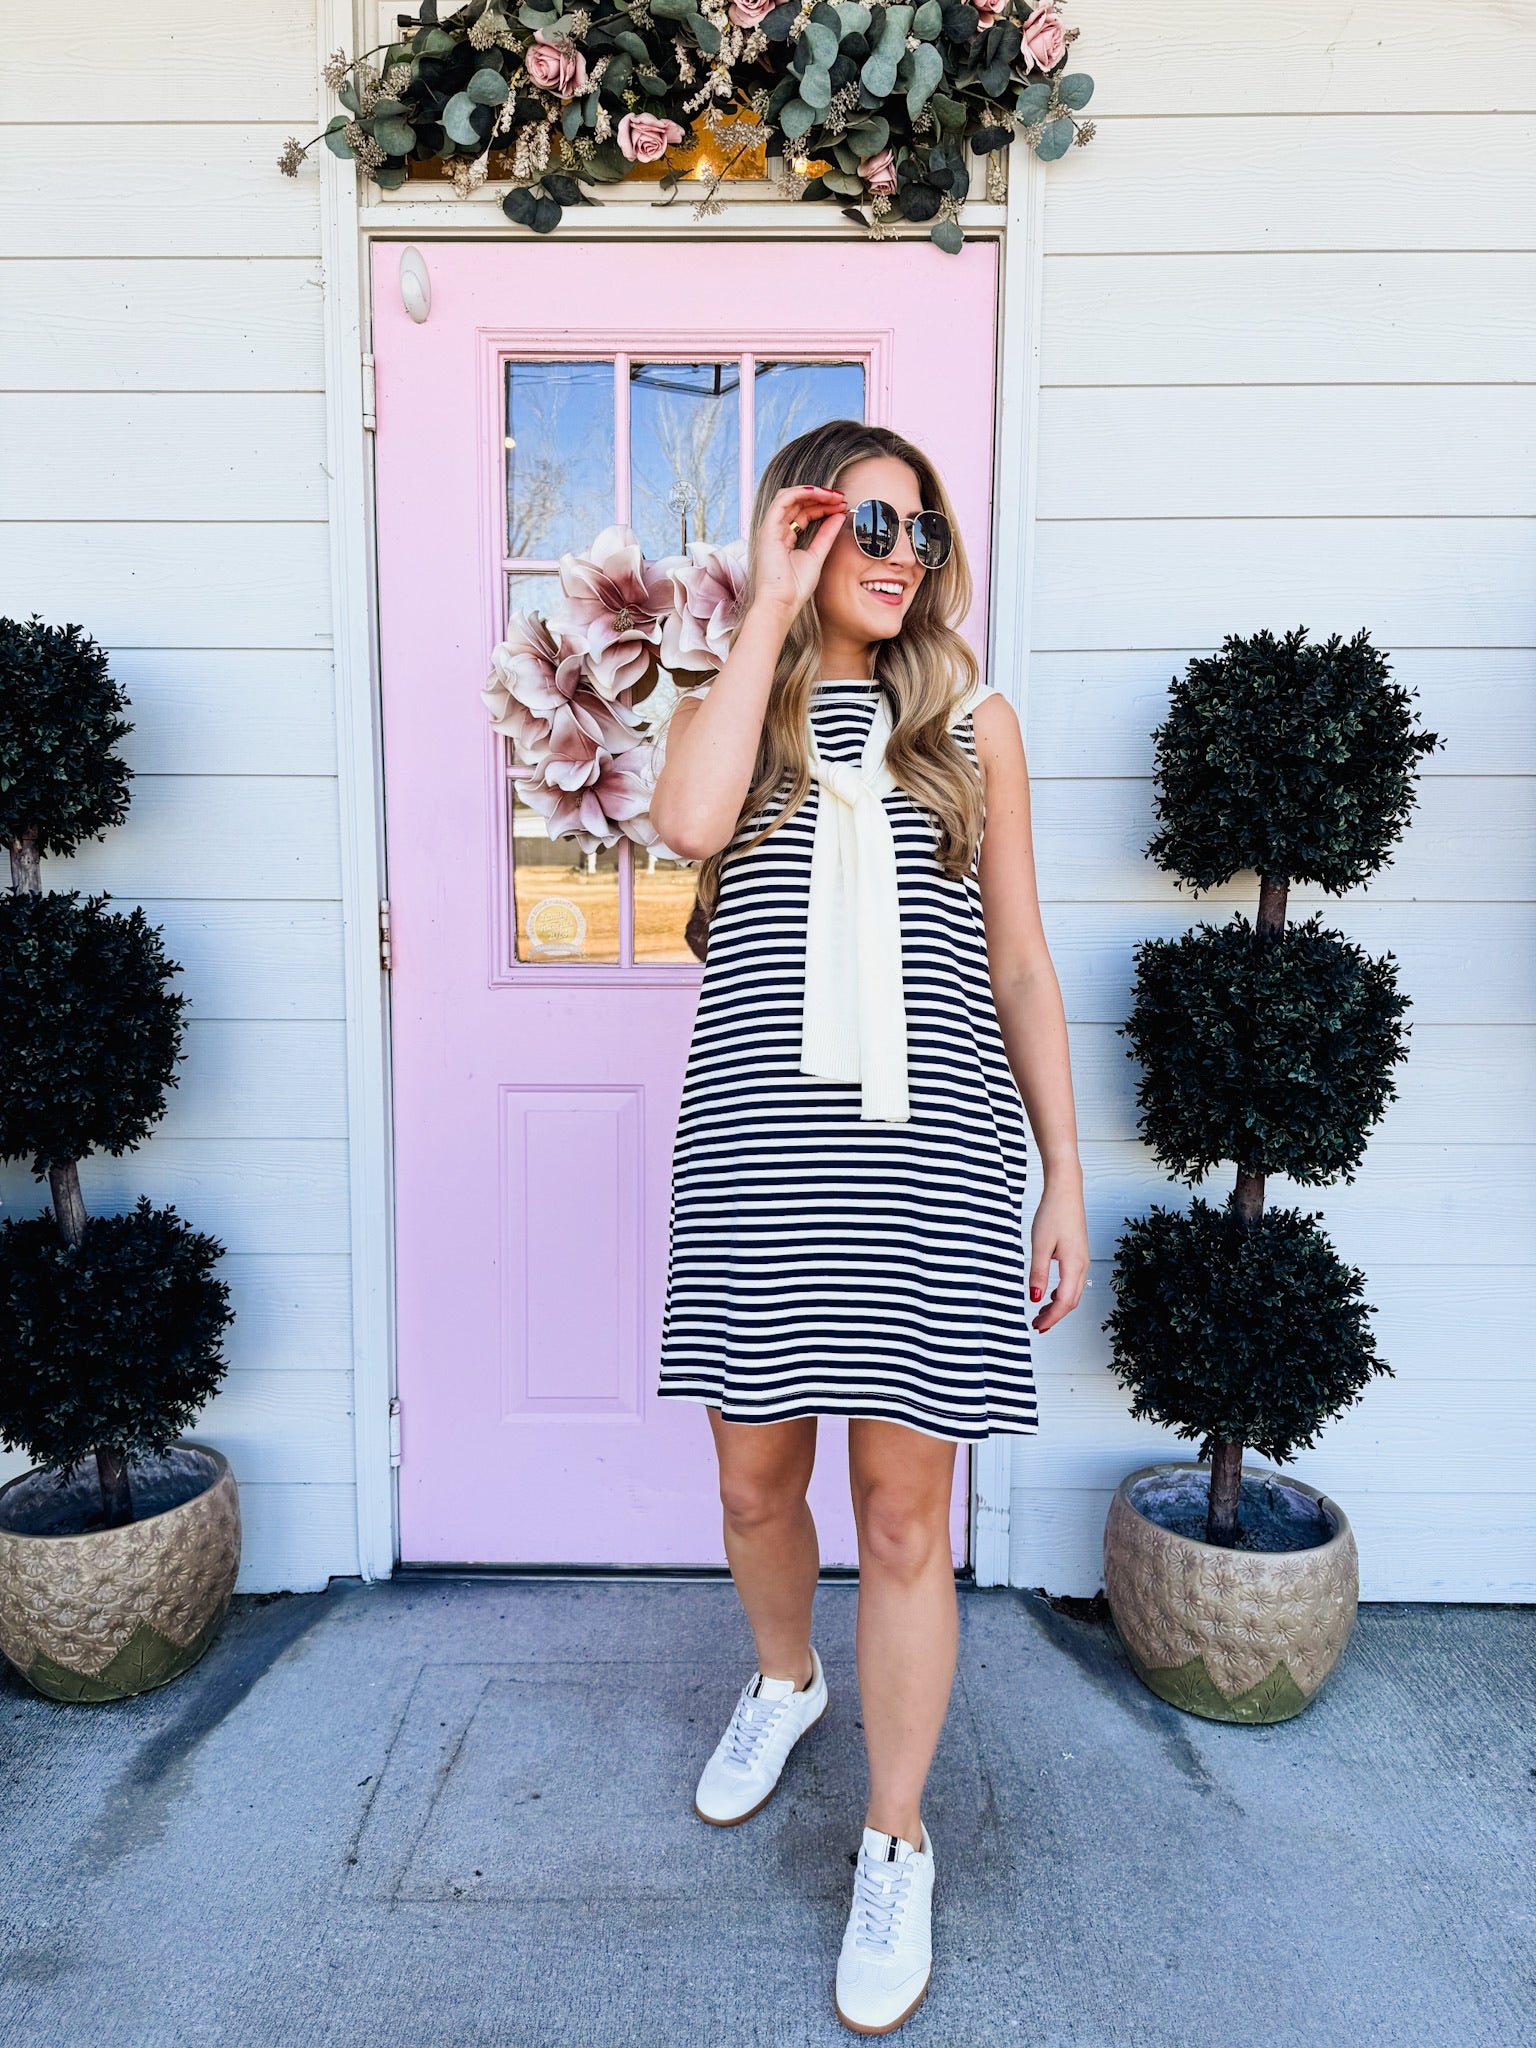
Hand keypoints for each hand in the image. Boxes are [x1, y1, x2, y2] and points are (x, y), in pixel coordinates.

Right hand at [751, 485, 846, 621]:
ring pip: (790, 497)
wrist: (782, 602)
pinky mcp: (768, 528)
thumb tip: (839, 516)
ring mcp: (771, 528)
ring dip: (812, 492)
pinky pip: (783, 500)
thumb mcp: (817, 555)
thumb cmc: (795, 588)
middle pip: (798, 503)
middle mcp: (776, 530)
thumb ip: (826, 535)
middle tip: (840, 498)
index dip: (822, 506)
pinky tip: (819, 493)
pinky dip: (800, 493)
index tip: (841, 506)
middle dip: (820, 497)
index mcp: (785, 538)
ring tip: (832, 495)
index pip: (803, 513)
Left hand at [1028, 1180, 1088, 1333]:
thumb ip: (1038, 1273)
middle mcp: (1082, 1265)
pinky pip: (1073, 1281)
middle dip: (1055, 1316)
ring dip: (1058, 1306)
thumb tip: (1035, 1298)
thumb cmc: (1053, 1213)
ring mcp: (1082, 1260)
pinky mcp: (1078, 1254)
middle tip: (1037, 1326)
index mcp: (1074, 1265)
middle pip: (1071, 1301)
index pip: (1064, 1302)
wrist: (1065, 1191)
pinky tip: (1050, 1293)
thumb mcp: (1040, 1245)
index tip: (1037, 1327)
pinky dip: (1062, 1293)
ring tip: (1041, 1313)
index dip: (1051, 1318)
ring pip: (1073, 1292)